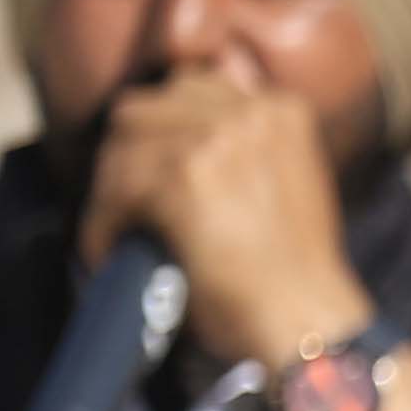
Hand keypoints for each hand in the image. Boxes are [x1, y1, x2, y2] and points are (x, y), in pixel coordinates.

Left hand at [79, 69, 367, 370]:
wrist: (306, 321)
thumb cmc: (294, 271)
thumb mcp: (284, 184)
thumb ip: (245, 145)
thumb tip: (187, 119)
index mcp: (282, 109)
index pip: (191, 88)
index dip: (163, 130)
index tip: (152, 166)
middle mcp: (252, 111)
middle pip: (147, 106)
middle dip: (129, 154)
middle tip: (126, 203)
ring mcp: (218, 139)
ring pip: (125, 144)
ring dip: (112, 190)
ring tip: (116, 230)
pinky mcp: (184, 176)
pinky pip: (118, 189)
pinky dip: (104, 224)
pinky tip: (109, 252)